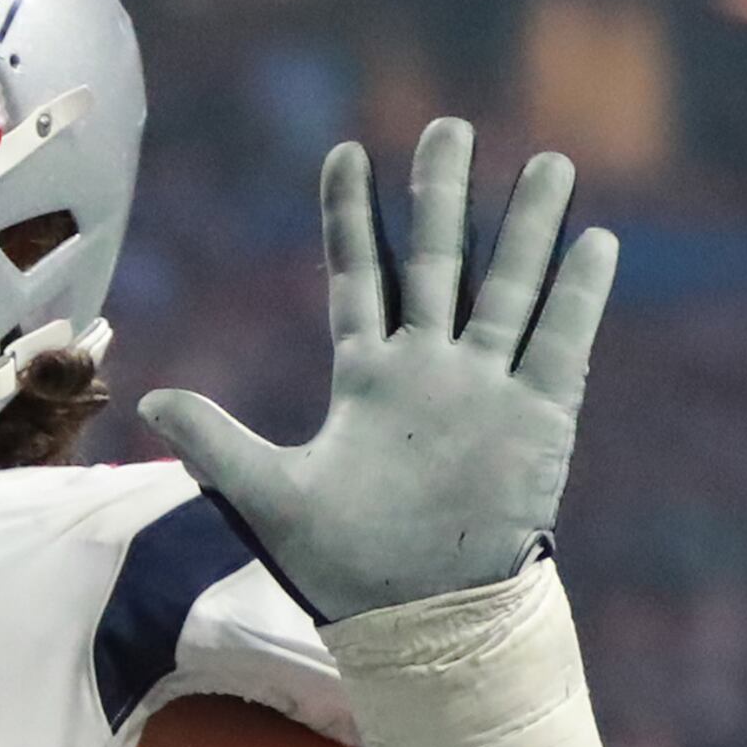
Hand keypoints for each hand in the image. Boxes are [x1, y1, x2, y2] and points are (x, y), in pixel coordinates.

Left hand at [138, 119, 616, 625]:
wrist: (420, 621)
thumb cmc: (345, 569)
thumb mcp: (270, 498)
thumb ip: (217, 441)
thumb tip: (152, 397)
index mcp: (368, 379)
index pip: (359, 276)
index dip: (352, 217)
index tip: (346, 151)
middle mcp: (430, 370)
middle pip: (440, 261)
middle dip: (444, 195)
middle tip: (449, 126)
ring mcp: (487, 389)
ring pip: (510, 287)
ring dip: (528, 228)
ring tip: (548, 161)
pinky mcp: (538, 418)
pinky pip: (561, 344)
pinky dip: (578, 296)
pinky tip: (594, 242)